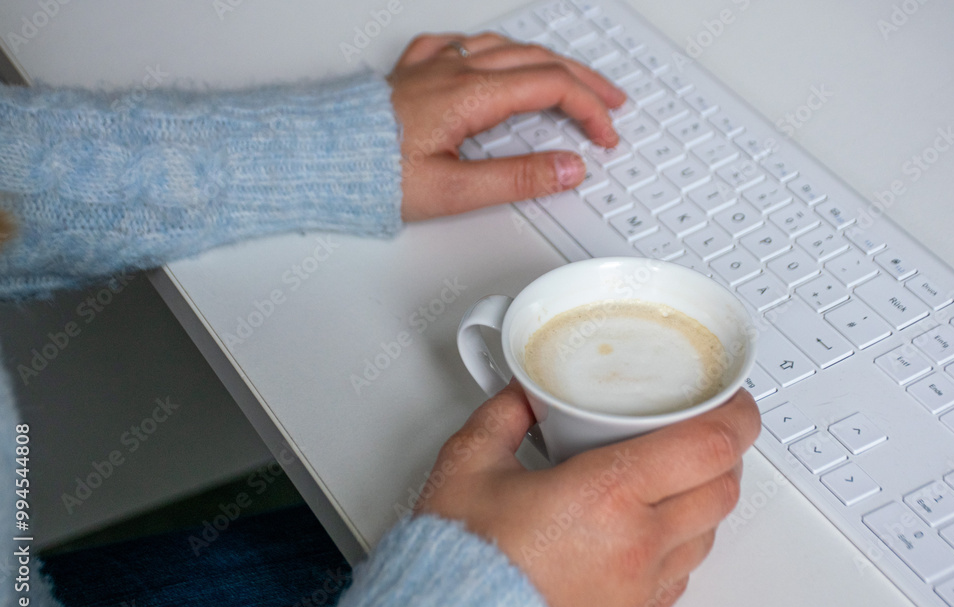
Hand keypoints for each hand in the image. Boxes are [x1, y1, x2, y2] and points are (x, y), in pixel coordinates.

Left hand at [388, 32, 625, 220]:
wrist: (315, 157)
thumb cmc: (369, 175)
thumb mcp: (452, 191)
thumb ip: (517, 179)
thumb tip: (568, 168)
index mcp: (469, 95)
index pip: (551, 88)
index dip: (589, 109)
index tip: (605, 137)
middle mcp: (453, 69)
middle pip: (538, 60)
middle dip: (583, 80)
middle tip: (611, 102)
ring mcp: (432, 64)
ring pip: (505, 46)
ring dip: (546, 62)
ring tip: (569, 79)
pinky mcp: (412, 71)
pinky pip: (461, 43)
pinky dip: (494, 50)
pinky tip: (493, 58)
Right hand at [416, 381, 760, 606]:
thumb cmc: (460, 560)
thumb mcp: (470, 462)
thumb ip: (504, 413)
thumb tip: (524, 392)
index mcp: (607, 493)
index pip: (711, 444)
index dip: (736, 414)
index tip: (731, 400)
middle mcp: (637, 544)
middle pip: (722, 488)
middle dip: (723, 453)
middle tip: (701, 433)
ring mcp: (641, 589)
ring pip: (709, 535)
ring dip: (703, 500)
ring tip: (672, 480)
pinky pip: (682, 576)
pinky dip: (680, 547)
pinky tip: (649, 532)